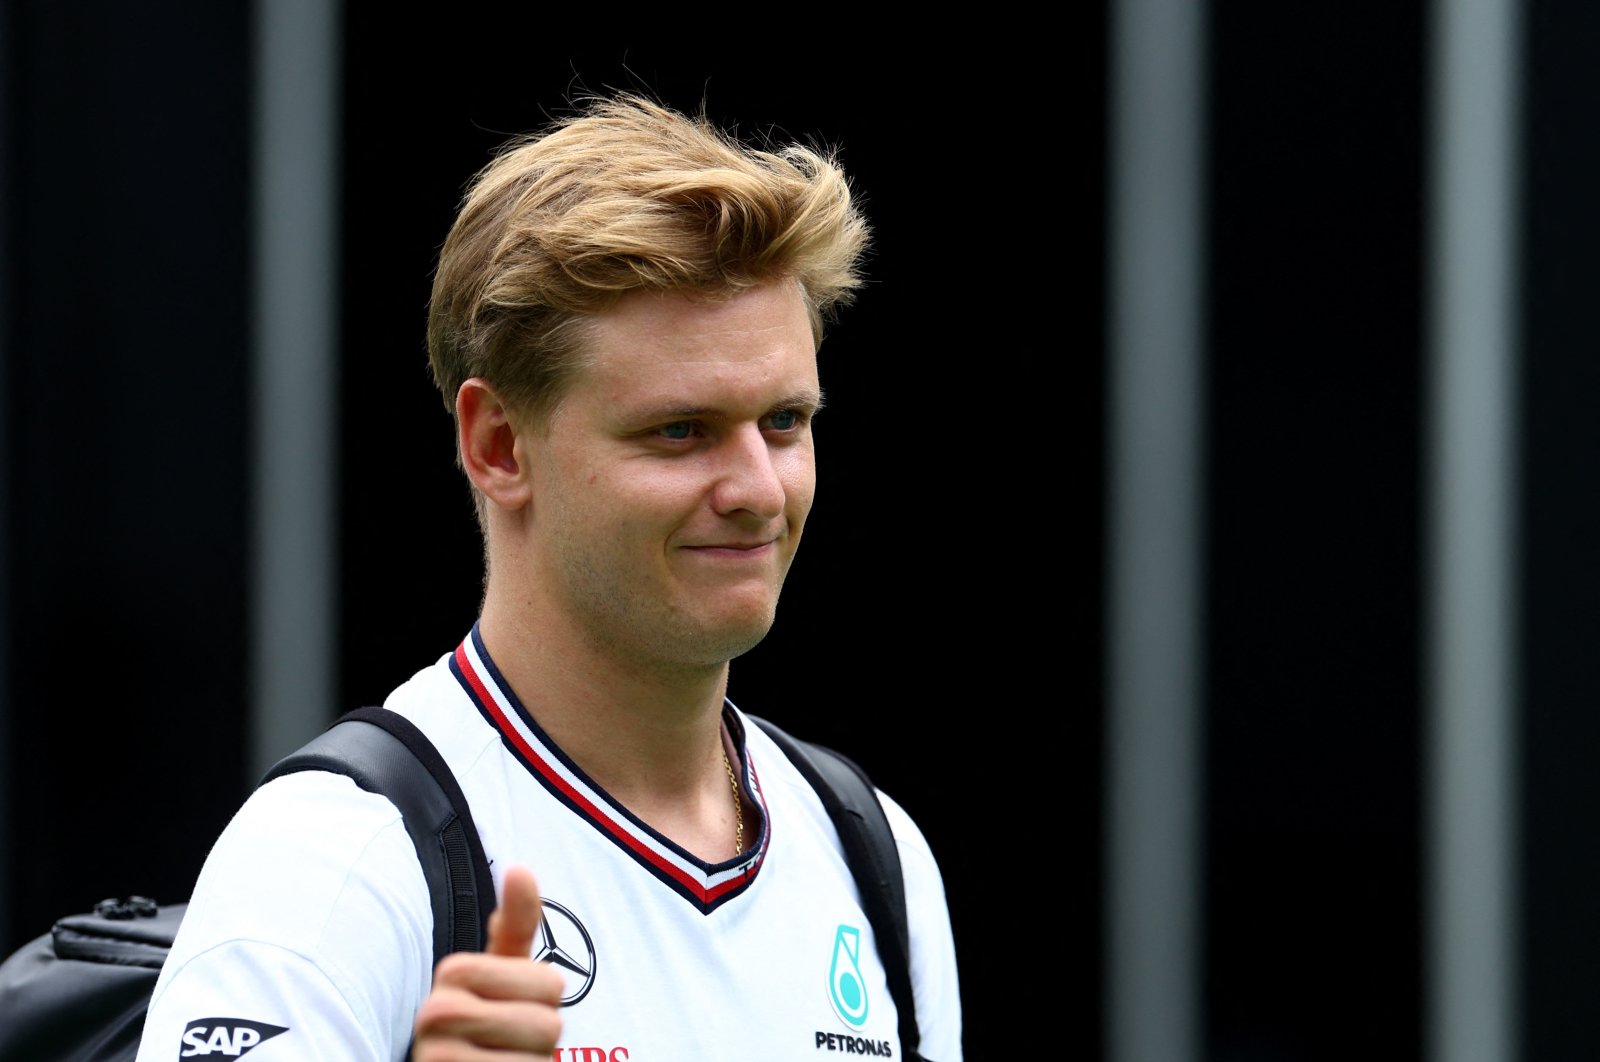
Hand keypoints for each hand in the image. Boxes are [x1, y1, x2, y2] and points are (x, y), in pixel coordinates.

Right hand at [412, 865, 564, 1059]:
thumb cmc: (486, 1021)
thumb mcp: (502, 970)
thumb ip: (516, 924)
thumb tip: (519, 868)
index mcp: (454, 971)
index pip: (550, 983)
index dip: (544, 1000)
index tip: (511, 1003)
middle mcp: (435, 1012)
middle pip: (547, 1022)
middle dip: (539, 1038)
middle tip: (506, 1041)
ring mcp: (436, 1055)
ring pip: (536, 1058)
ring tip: (499, 1060)